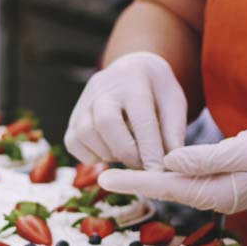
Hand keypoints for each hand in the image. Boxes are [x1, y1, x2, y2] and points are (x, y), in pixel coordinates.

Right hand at [64, 51, 186, 169]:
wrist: (131, 72)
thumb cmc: (156, 93)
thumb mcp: (174, 103)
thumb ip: (173, 131)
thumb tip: (170, 164)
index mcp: (135, 81)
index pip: (141, 119)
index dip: (150, 150)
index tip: (157, 172)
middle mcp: (104, 88)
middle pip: (106, 123)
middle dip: (125, 152)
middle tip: (141, 166)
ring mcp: (84, 102)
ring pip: (86, 135)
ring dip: (109, 154)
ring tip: (127, 155)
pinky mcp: (73, 118)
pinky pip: (73, 144)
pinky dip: (91, 156)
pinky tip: (110, 152)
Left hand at [97, 122, 246, 213]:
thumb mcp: (245, 149)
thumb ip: (205, 158)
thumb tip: (169, 162)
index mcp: (217, 192)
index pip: (166, 186)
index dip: (133, 181)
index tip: (104, 178)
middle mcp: (216, 199)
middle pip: (167, 191)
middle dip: (134, 183)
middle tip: (99, 175)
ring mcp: (222, 194)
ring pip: (178, 188)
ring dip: (150, 181)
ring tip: (120, 172)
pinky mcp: (227, 186)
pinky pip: (192, 183)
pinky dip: (172, 176)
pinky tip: (157, 169)